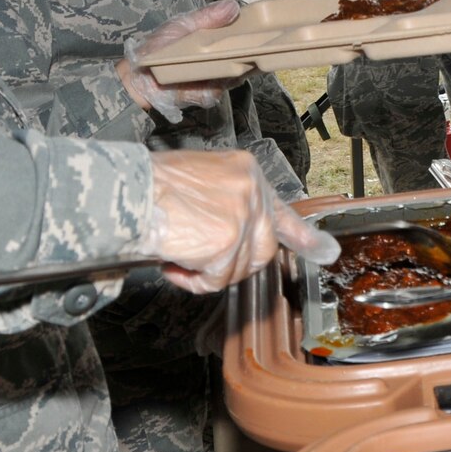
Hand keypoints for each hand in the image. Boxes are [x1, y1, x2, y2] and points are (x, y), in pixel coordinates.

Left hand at [119, 0, 245, 121]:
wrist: (139, 76)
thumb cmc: (160, 48)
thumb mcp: (184, 26)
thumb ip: (208, 17)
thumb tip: (234, 5)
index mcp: (219, 43)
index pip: (245, 39)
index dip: (256, 34)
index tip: (265, 28)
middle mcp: (224, 62)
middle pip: (247, 59)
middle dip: (251, 53)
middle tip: (252, 45)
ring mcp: (218, 80)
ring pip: (236, 76)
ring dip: (231, 69)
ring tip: (221, 58)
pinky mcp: (208, 95)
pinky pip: (217, 90)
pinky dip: (211, 84)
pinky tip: (202, 76)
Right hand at [146, 149, 337, 292]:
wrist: (125, 191)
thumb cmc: (148, 188)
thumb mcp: (198, 182)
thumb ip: (224, 204)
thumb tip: (235, 237)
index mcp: (244, 171)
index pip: (282, 210)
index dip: (303, 236)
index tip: (324, 251)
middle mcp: (252, 189)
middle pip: (263, 249)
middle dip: (232, 264)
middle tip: (197, 258)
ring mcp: (243, 214)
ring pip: (240, 268)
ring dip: (207, 273)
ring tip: (178, 254)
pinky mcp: (229, 241)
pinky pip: (218, 279)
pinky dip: (193, 281)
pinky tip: (174, 262)